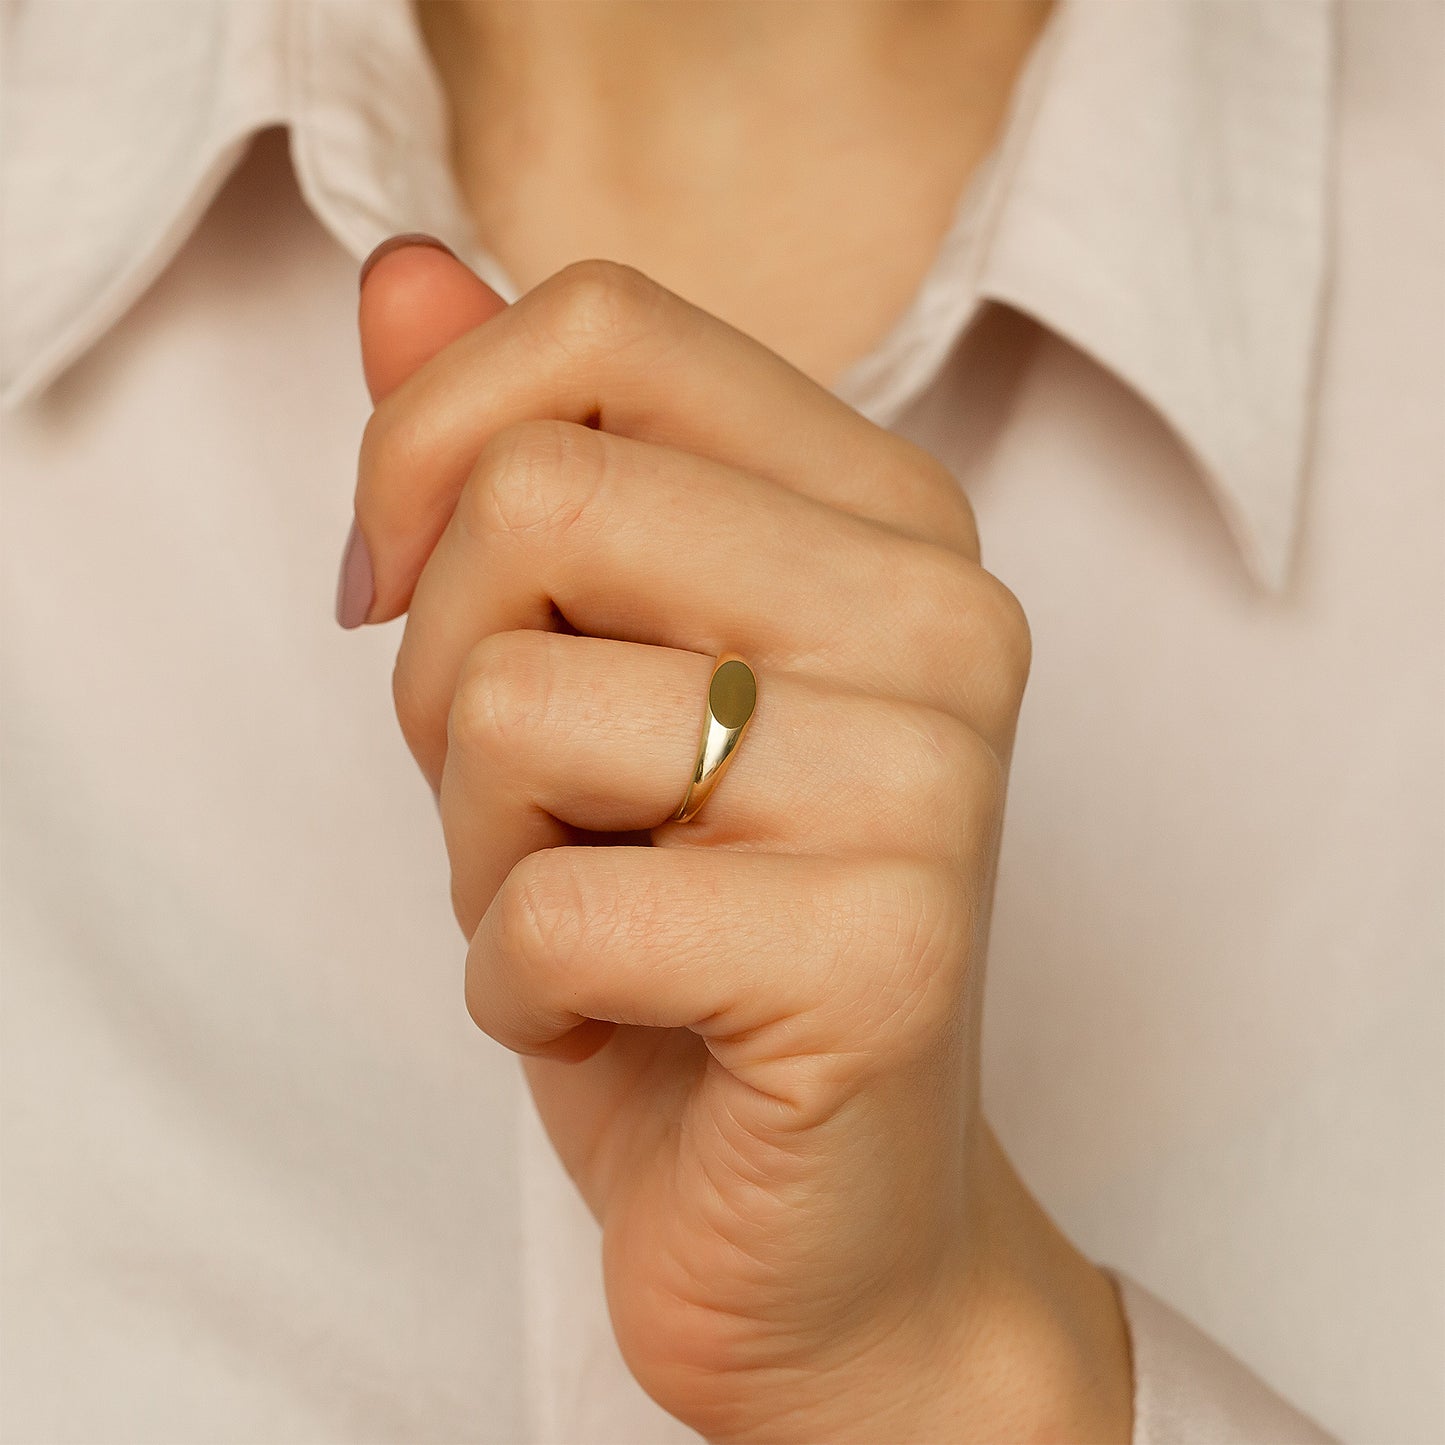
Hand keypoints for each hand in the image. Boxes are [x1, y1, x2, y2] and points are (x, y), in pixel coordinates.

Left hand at [346, 247, 1131, 1443]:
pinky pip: (544, 916)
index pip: (602, 327)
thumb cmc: (692, 933)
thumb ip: (508, 458)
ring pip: (511, 708)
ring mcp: (929, 782)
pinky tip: (617, 1023)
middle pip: (536, 502)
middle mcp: (941, 617)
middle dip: (445, 674)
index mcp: (885, 516)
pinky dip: (512, 992)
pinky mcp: (884, 957)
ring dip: (478, 844)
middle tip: (526, 798)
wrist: (836, 1222)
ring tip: (591, 916)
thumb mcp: (577, 672)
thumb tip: (402, 280)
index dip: (430, 444)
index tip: (407, 585)